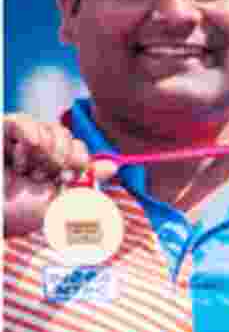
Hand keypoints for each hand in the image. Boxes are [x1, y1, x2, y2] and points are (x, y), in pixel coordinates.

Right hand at [4, 114, 116, 237]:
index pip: (77, 149)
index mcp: (52, 168)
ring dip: (46, 150)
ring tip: (30, 171)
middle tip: (52, 173)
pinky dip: (30, 130)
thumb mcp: (57, 201)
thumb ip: (85, 184)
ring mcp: (18, 141)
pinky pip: (21, 119)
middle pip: (65, 135)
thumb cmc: (16, 212)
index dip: (80, 158)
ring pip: (48, 128)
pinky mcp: (2, 131)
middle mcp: (37, 152)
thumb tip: (114, 167)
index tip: (73, 174)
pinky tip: (32, 145)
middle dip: (64, 155)